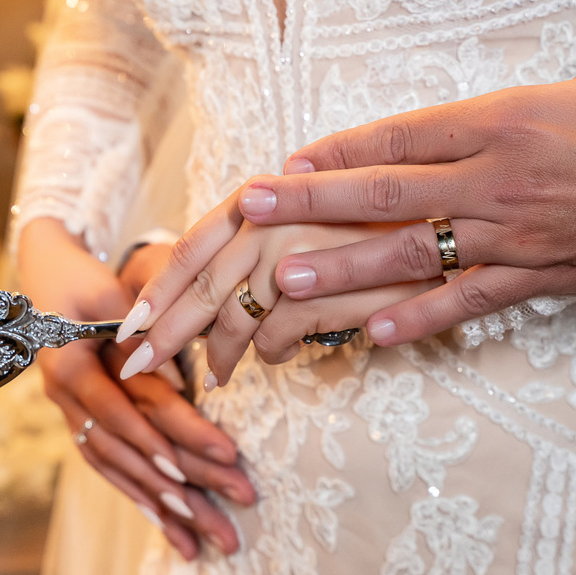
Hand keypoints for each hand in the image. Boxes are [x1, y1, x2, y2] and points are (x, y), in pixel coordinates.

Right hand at [19, 220, 253, 559]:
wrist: (45, 276)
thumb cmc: (83, 278)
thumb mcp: (108, 294)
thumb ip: (140, 337)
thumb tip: (179, 385)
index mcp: (68, 366)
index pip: (122, 411)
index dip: (163, 439)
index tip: (213, 464)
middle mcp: (64, 399)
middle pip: (126, 453)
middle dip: (177, 492)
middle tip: (228, 525)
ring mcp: (69, 415)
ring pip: (118, 470)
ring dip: (162, 509)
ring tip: (207, 542)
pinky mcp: (82, 423)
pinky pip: (110, 468)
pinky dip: (141, 500)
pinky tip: (173, 532)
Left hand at [116, 206, 435, 384]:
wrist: (445, 211)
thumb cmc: (368, 218)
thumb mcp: (306, 215)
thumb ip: (258, 238)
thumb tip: (207, 289)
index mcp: (263, 198)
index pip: (192, 249)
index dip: (157, 292)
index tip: (130, 326)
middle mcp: (275, 221)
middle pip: (203, 293)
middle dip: (166, 336)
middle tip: (137, 367)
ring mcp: (303, 255)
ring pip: (240, 323)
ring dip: (224, 356)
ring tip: (219, 375)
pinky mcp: (333, 290)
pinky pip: (281, 337)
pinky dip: (272, 355)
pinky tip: (275, 360)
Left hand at [237, 64, 575, 345]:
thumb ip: (506, 114)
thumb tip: (461, 130)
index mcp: (502, 120)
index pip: (397, 138)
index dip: (335, 151)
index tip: (286, 161)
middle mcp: (498, 179)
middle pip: (384, 193)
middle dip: (309, 202)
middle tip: (249, 210)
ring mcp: (517, 235)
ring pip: (412, 254)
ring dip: (342, 270)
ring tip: (283, 283)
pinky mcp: (543, 279)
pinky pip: (468, 303)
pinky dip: (418, 320)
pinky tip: (371, 335)